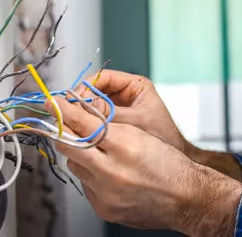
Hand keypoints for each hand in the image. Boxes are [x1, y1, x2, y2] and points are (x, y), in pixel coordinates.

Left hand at [48, 96, 241, 234]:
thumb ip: (109, 126)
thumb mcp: (142, 134)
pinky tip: (106, 173)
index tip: (53, 102)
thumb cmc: (169, 164)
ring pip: (75, 166)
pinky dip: (90, 176)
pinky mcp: (104, 208)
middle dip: (62, 131)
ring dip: (79, 155)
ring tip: (97, 152)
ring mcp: (106, 192)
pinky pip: (85, 185)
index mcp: (125, 145)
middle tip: (58, 122)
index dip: (65, 110)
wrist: (186, 198)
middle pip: (71, 145)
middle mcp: (113, 170)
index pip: (84, 123)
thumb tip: (80, 114)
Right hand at [81, 69, 241, 181]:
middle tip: (68, 114)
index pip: (102, 77)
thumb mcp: (133, 122)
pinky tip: (82, 134)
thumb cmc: (163, 138)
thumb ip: (107, 114)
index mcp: (135, 85)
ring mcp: (120, 108)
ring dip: (83, 115)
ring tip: (73, 124)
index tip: (72, 99)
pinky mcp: (116, 123)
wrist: (173, 164)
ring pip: (93, 107)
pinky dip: (88, 126)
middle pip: (95, 91)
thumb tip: (78, 108)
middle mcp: (126, 94)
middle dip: (81, 102)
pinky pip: (97, 120)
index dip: (85, 87)